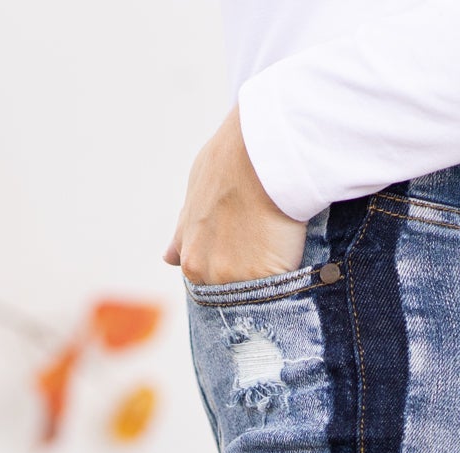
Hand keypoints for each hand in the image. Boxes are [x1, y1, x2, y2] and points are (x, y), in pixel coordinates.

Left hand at [165, 107, 306, 286]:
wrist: (260, 152)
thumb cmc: (229, 163)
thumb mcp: (196, 195)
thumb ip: (185, 232)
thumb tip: (168, 258)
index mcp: (189, 259)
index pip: (210, 282)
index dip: (232, 265)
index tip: (247, 249)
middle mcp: (206, 275)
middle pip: (232, 291)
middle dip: (247, 274)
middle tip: (264, 243)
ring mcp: (236, 279)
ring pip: (257, 294)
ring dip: (268, 277)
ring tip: (278, 242)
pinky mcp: (266, 278)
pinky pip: (281, 289)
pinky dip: (289, 274)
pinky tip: (291, 249)